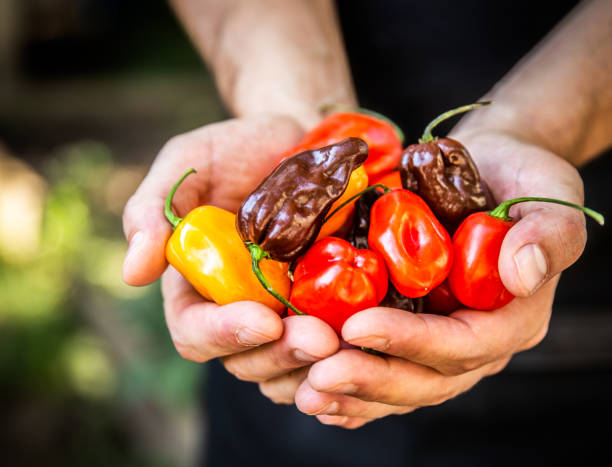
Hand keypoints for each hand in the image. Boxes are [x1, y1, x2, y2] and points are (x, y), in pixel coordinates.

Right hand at [122, 115, 339, 377]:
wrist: (301, 136)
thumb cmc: (239, 147)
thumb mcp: (188, 163)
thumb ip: (153, 210)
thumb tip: (133, 273)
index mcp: (197, 285)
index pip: (195, 332)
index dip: (223, 335)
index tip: (262, 320)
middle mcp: (239, 308)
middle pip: (246, 360)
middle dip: (280, 354)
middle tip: (320, 338)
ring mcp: (284, 312)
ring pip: (289, 366)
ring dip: (315, 364)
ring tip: (346, 343)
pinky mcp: (325, 306)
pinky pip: (331, 352)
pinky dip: (345, 358)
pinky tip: (366, 343)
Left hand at [258, 131, 586, 428]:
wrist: (488, 167)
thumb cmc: (519, 174)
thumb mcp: (547, 190)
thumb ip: (547, 233)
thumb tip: (522, 273)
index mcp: (511, 316)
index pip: (464, 345)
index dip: (413, 342)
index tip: (359, 325)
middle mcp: (476, 339)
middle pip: (427, 378)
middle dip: (373, 379)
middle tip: (321, 375)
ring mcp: (442, 339)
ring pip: (401, 383)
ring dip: (353, 392)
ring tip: (307, 393)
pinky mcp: (413, 330)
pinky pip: (385, 368)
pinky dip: (353, 389)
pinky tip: (314, 394)